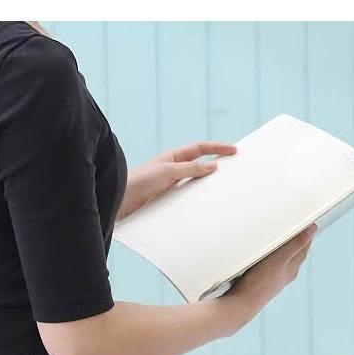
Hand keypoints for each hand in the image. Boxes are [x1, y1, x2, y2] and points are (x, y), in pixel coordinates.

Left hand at [117, 141, 237, 219]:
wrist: (119, 201)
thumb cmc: (139, 182)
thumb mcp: (168, 171)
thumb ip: (190, 169)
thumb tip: (212, 165)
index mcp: (172, 158)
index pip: (199, 149)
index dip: (217, 148)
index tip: (234, 150)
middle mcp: (172, 170)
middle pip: (199, 165)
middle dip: (216, 166)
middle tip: (234, 170)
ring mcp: (169, 185)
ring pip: (194, 183)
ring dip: (207, 185)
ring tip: (223, 190)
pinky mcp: (166, 200)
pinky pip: (186, 198)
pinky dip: (197, 200)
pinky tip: (205, 206)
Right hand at [221, 224, 316, 326]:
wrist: (240, 304)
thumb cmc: (259, 283)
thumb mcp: (279, 259)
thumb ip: (295, 244)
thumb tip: (312, 230)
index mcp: (291, 269)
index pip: (303, 249)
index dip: (306, 236)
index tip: (308, 225)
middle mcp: (284, 276)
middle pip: (294, 256)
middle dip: (295, 244)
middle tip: (296, 232)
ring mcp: (271, 281)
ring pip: (281, 263)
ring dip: (282, 252)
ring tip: (279, 243)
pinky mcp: (259, 284)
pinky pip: (268, 269)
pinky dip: (268, 261)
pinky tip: (261, 261)